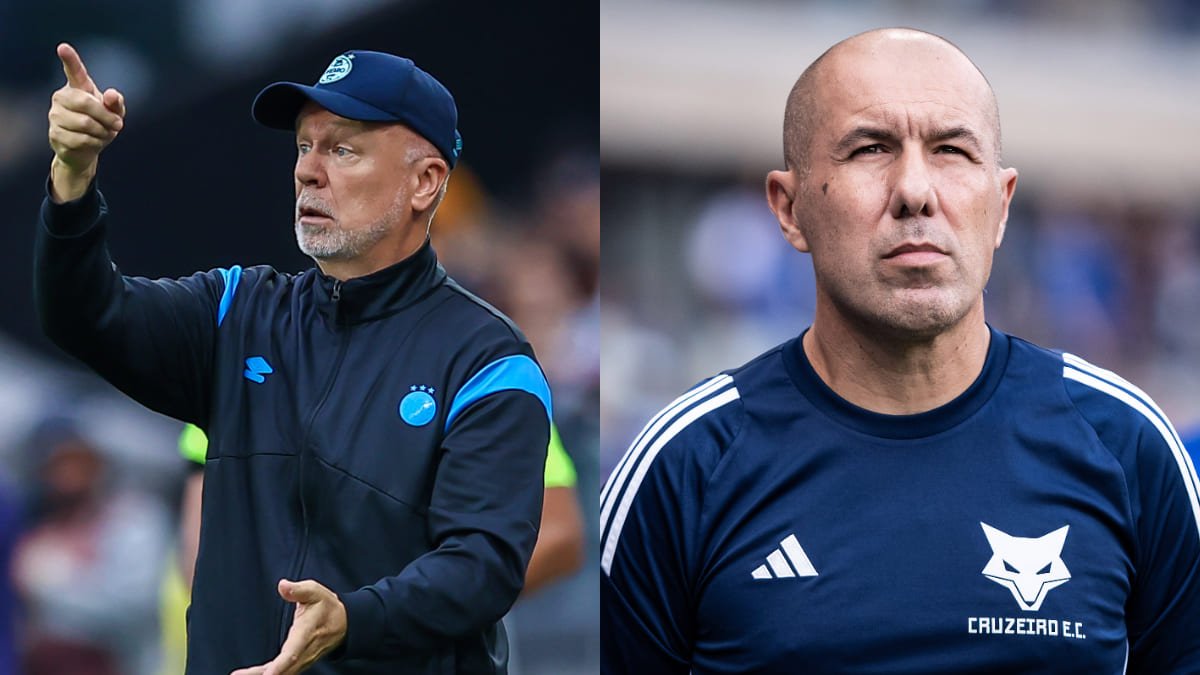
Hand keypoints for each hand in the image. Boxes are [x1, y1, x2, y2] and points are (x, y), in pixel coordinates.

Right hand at [47, 42, 125, 202]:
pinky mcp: (55, 134)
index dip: (70, 59)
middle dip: (106, 116)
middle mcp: (62, 97)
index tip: (63, 47)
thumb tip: (112, 95)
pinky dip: (95, 143)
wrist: (86, 150)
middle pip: (85, 103)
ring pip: (85, 123)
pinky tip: (93, 142)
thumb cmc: (101, 124)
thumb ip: (116, 103)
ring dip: (102, 132)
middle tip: (118, 125)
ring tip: (103, 133)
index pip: (74, 71)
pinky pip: (81, 139)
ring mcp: (55, 115)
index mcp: (78, 87)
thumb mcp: (115, 113)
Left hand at [230, 579, 347, 674]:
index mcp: (307, 632)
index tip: (269, 674)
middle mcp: (305, 650)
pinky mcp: (298, 662)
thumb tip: (282, 585)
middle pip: (284, 668)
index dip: (281, 665)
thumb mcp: (315, 592)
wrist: (344, 623)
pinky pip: (282, 672)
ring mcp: (302, 659)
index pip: (293, 652)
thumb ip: (298, 590)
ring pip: (283, 673)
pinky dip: (266, 674)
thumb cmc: (326, 606)